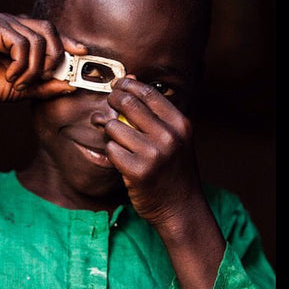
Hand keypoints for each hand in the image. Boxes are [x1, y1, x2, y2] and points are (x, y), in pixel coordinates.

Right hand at [0, 13, 87, 105]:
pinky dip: (20, 65)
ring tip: (19, 83)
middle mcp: (14, 23)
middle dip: (54, 58)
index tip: (84, 53)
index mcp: (22, 34)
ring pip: (37, 41)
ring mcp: (3, 22)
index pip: (52, 32)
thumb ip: (47, 85)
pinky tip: (9, 75)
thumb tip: (72, 84)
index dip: (69, 41)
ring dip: (33, 69)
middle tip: (44, 78)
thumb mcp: (24, 88)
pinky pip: (21, 44)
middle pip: (50, 30)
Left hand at [104, 75, 201, 226]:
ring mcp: (153, 154)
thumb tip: (130, 79)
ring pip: (114, 127)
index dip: (127, 85)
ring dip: (109, 132)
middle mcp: (169, 136)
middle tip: (108, 106)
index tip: (117, 86)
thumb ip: (155, 113)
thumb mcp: (175, 138)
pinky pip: (111, 150)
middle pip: (127, 103)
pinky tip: (121, 160)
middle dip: (112, 101)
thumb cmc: (174, 171)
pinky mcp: (137, 171)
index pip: (147, 93)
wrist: (181, 208)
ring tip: (116, 140)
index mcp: (180, 124)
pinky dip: (112, 153)